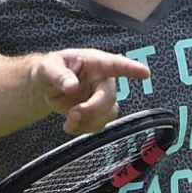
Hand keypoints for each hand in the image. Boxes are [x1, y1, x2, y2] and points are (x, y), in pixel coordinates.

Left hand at [32, 50, 147, 134]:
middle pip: (109, 98)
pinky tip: (70, 126)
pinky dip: (84, 129)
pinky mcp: (97, 112)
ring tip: (68, 122)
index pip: (115, 64)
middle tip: (72, 114)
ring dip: (88, 122)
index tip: (145, 73)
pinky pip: (99, 125)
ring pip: (108, 115)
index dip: (131, 69)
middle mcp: (103, 79)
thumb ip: (59, 76)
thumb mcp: (48, 68)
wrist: (46, 87)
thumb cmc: (49, 69)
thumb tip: (72, 87)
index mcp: (94, 63)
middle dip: (92, 110)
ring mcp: (102, 97)